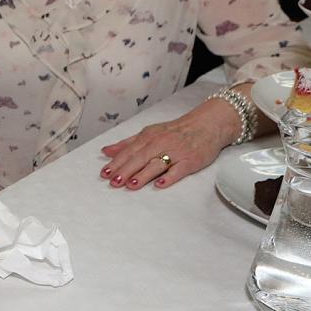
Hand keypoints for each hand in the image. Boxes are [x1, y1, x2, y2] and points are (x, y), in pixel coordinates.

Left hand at [99, 95, 238, 189]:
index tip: (104, 173)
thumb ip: (127, 144)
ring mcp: (176, 153)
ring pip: (157, 164)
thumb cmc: (175, 131)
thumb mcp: (149, 133)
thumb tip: (106, 151)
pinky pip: (178, 170)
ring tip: (130, 185)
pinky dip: (169, 177)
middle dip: (125, 170)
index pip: (129, 151)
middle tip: (113, 182)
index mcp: (148, 137)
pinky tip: (159, 184)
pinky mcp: (190, 161)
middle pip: (140, 159)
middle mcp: (160, 144)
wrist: (206, 125)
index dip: (116, 163)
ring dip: (143, 175)